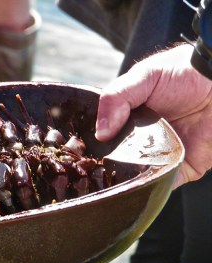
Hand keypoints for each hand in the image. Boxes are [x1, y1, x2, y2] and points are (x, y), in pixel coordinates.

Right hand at [95, 44, 211, 188]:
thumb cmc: (183, 73)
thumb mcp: (143, 76)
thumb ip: (116, 98)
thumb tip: (100, 133)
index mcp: (124, 119)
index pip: (100, 136)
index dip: (89, 143)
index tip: (81, 150)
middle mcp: (137, 139)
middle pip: (113, 159)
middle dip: (104, 165)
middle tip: (94, 168)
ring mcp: (157, 156)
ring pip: (133, 175)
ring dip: (124, 179)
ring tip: (113, 179)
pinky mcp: (178, 169)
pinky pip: (160, 184)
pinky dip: (151, 187)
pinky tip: (140, 182)